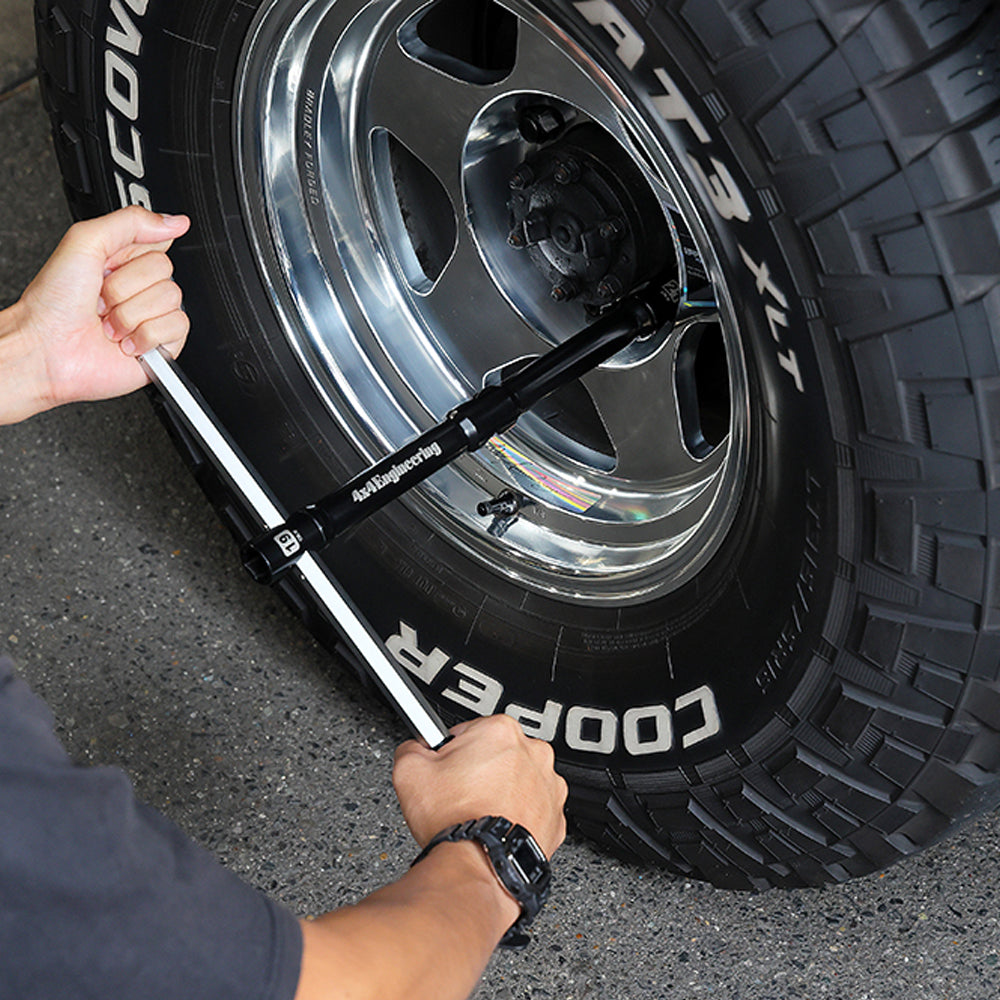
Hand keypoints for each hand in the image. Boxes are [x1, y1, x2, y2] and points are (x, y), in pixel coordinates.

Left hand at [2, 206, 189, 422]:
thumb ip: (131, 222)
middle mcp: (139, 288)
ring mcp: (151, 317)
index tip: (108, 266)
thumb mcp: (85, 240)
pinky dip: (146, 336)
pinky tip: (126, 341)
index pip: (158, 243)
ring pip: (173, 300)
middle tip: (103, 300)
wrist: (48, 349)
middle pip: (166, 272)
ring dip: (131, 314)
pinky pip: (177, 327)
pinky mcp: (161, 345)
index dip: (133, 255)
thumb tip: (176, 222)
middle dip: (127, 288)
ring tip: (109, 323)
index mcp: (123, 260)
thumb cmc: (54, 303)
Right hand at [393, 714, 567, 859]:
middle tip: (459, 795)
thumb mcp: (409, 771)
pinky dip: (517, 816)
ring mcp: (549, 786)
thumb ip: (412, 746)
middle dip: (478, 771)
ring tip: (477, 814)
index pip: (469, 731)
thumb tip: (416, 746)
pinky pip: (533, 809)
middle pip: (497, 754)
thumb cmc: (456, 821)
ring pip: (517, 781)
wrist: (479, 866)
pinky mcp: (555, 816)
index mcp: (501, 731)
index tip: (445, 770)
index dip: (451, 753)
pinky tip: (496, 827)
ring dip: (501, 793)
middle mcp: (533, 753)